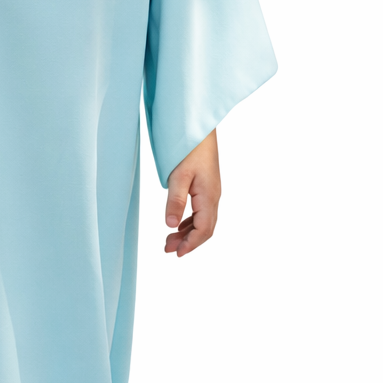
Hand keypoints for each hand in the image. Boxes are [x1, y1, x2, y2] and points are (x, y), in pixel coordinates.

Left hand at [164, 129, 219, 257]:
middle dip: (188, 242)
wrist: (200, 128)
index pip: (203, 229)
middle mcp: (214, 197)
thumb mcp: (178, 175)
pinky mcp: (207, 187)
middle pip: (205, 228)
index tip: (177, 254)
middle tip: (167, 249)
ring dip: (188, 233)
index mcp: (209, 197)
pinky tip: (179, 224)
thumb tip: (170, 225)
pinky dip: (190, 222)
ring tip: (169, 240)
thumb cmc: (190, 148)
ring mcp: (212, 192)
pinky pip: (201, 211)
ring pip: (203, 221)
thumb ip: (175, 201)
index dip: (191, 244)